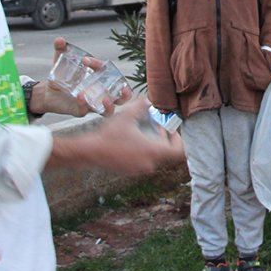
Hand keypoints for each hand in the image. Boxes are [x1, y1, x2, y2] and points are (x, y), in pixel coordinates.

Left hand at [35, 38, 132, 117]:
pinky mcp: (80, 110)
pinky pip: (86, 111)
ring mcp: (91, 103)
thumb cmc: (61, 77)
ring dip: (110, 106)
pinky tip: (80, 97)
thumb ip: (61, 50)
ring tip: (106, 99)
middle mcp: (99, 92)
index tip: (85, 60)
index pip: (106, 71)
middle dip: (126, 93)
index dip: (98, 65)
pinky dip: (84, 105)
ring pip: (109, 110)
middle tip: (124, 88)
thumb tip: (59, 40)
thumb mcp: (61, 62)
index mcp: (99, 78)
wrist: (47, 92)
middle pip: (121, 96)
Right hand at [62, 94, 184, 174]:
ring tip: (144, 131)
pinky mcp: (131, 171)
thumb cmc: (109, 135)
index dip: (179, 140)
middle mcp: (149, 163)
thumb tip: (147, 99)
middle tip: (157, 125)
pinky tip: (133, 140)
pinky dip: (143, 151)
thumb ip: (140, 105)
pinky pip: (143, 161)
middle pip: (166, 153)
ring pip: (154, 157)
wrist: (91, 151)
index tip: (171, 130)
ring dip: (153, 143)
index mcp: (152, 151)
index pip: (178, 152)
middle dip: (163, 138)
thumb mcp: (126, 115)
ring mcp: (140, 169)